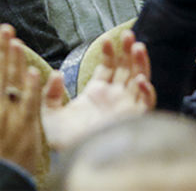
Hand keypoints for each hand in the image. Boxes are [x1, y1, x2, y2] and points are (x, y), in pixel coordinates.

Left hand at [40, 30, 154, 151]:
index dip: (110, 52)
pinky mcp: (133, 120)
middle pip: (127, 69)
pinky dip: (146, 91)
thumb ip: (51, 93)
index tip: (107, 39)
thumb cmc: (62, 141)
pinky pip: (146, 104)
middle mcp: (114, 98)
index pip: (108, 67)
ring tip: (137, 46)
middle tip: (129, 35)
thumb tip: (56, 74)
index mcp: (96, 93)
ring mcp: (125, 108)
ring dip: (140, 63)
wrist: (74, 160)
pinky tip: (140, 80)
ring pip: (139, 80)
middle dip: (129, 51)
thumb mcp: (50, 113)